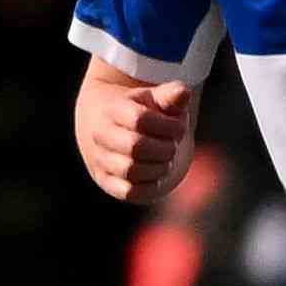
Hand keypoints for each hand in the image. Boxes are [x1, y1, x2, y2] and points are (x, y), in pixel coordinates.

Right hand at [78, 66, 192, 203]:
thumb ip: (171, 96)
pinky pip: (129, 192)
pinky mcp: (106, 181)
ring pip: (131, 170)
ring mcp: (101, 159)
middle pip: (136, 146)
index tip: (180, 128)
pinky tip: (158, 176)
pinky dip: (150, 187)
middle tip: (172, 147)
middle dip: (165, 149)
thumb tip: (183, 93)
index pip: (141, 119)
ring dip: (159, 168)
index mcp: (114, 110)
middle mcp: (102, 134)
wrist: (113, 127)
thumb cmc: (145, 112)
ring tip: (165, 160)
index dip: (168, 126)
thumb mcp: (156, 99)